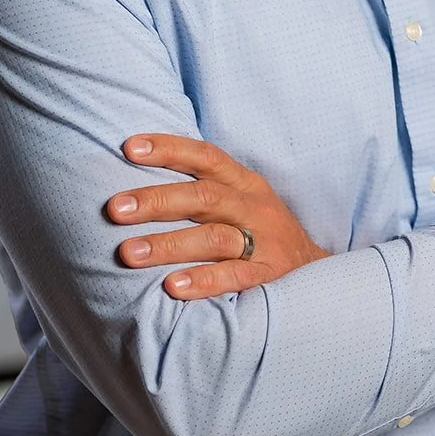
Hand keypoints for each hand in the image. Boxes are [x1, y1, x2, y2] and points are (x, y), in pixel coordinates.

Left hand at [106, 134, 329, 299]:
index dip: (169, 149)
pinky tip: (172, 288)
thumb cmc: (261, 233)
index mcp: (243, 183)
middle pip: (203, 196)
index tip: (129, 148)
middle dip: (156, 200)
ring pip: (214, 237)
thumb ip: (202, 191)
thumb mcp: (240, 201)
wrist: (319, 273)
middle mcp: (254, 207)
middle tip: (115, 208)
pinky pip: (235, 277)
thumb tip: (138, 184)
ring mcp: (265, 241)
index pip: (205, 157)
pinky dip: (203, 280)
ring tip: (128, 253)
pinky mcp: (270, 276)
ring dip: (168, 244)